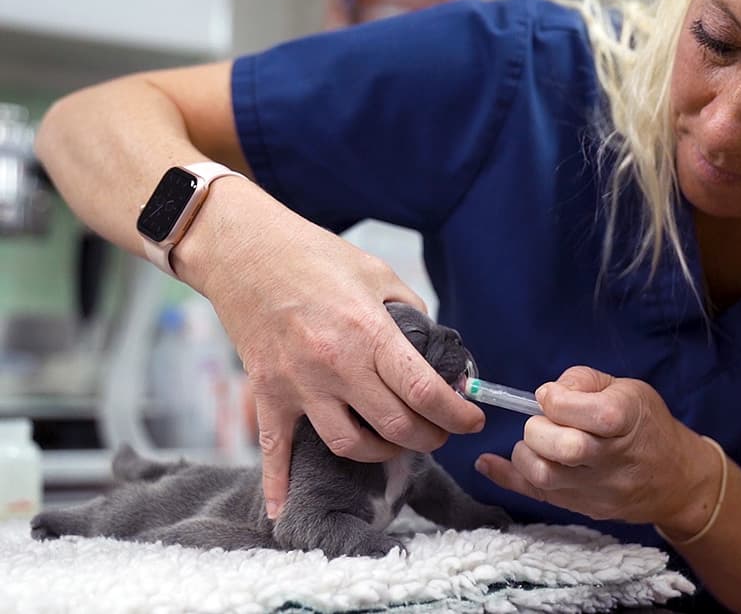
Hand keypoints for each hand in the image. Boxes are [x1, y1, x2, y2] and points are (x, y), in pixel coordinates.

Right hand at [186, 192, 484, 519]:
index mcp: (368, 332)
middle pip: (394, 425)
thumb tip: (434, 349)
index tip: (473, 421)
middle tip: (439, 432)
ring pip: (349, 444)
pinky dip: (278, 484)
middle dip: (428, 437)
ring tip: (395, 443)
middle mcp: (335, 365)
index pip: (423, 391)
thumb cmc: (314, 256)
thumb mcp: (376, 274)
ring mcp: (299, 384)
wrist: (244, 249)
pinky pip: (274, 450)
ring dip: (381, 453)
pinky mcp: (267, 392)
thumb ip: (410, 313)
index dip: (456, 414)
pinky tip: (282, 512)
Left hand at [474, 366, 720, 531]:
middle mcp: (614, 458)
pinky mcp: (584, 508)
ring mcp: (599, 489)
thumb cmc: (647, 425)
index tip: (550, 395)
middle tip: (541, 422)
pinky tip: (488, 463)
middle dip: (539, 429)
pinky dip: (506, 478)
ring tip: (534, 442)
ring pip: (547, 477)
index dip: (558, 400)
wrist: (675, 479)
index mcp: (628, 420)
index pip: (589, 412)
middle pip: (566, 448)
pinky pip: (537, 496)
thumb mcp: (627, 389)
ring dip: (525, 454)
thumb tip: (546, 393)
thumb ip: (583, 382)